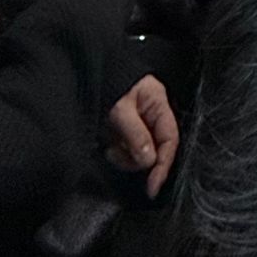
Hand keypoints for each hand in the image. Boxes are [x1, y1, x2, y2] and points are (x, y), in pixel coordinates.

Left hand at [105, 74, 179, 192]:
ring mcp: (138, 121)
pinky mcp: (125, 127)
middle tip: (117, 155)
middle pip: (154, 149)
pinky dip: (118, 151)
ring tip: (110, 147)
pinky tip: (108, 144)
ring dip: (125, 156)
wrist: (87, 69)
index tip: (152, 187)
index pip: (169, 140)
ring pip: (140, 151)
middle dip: (136, 159)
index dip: (163, 165)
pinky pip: (128, 148)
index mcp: (157, 103)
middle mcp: (151, 113)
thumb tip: (149, 160)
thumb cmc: (106, 79)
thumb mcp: (120, 109)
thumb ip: (136, 135)